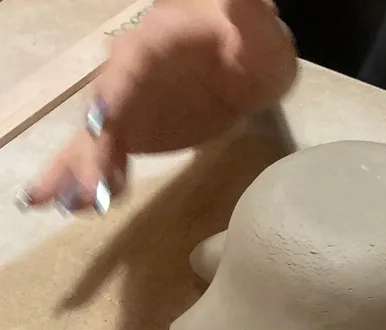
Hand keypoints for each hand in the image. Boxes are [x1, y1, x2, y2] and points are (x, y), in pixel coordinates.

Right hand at [20, 0, 295, 211]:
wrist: (247, 65)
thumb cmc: (253, 42)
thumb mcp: (259, 29)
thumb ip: (246, 14)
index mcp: (159, 40)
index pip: (132, 64)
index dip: (115, 91)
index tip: (102, 120)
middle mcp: (132, 73)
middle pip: (106, 109)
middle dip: (95, 148)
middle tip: (90, 187)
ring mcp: (130, 105)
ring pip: (98, 137)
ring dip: (85, 169)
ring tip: (76, 202)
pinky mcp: (134, 132)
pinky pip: (107, 154)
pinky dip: (94, 177)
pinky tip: (80, 206)